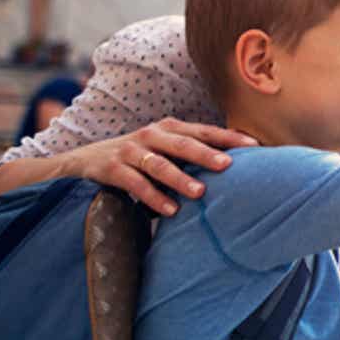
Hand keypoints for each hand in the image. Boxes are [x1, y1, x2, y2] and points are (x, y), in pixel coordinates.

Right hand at [56, 117, 257, 215]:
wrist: (84, 160)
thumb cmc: (137, 157)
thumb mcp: (163, 149)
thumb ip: (191, 154)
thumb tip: (235, 166)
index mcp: (170, 128)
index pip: (204, 131)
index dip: (229, 137)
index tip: (255, 146)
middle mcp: (152, 135)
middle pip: (184, 144)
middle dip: (207, 154)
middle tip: (229, 165)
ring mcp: (131, 150)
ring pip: (159, 164)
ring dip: (180, 179)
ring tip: (200, 193)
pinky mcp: (112, 168)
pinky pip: (135, 184)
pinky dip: (153, 197)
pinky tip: (170, 211)